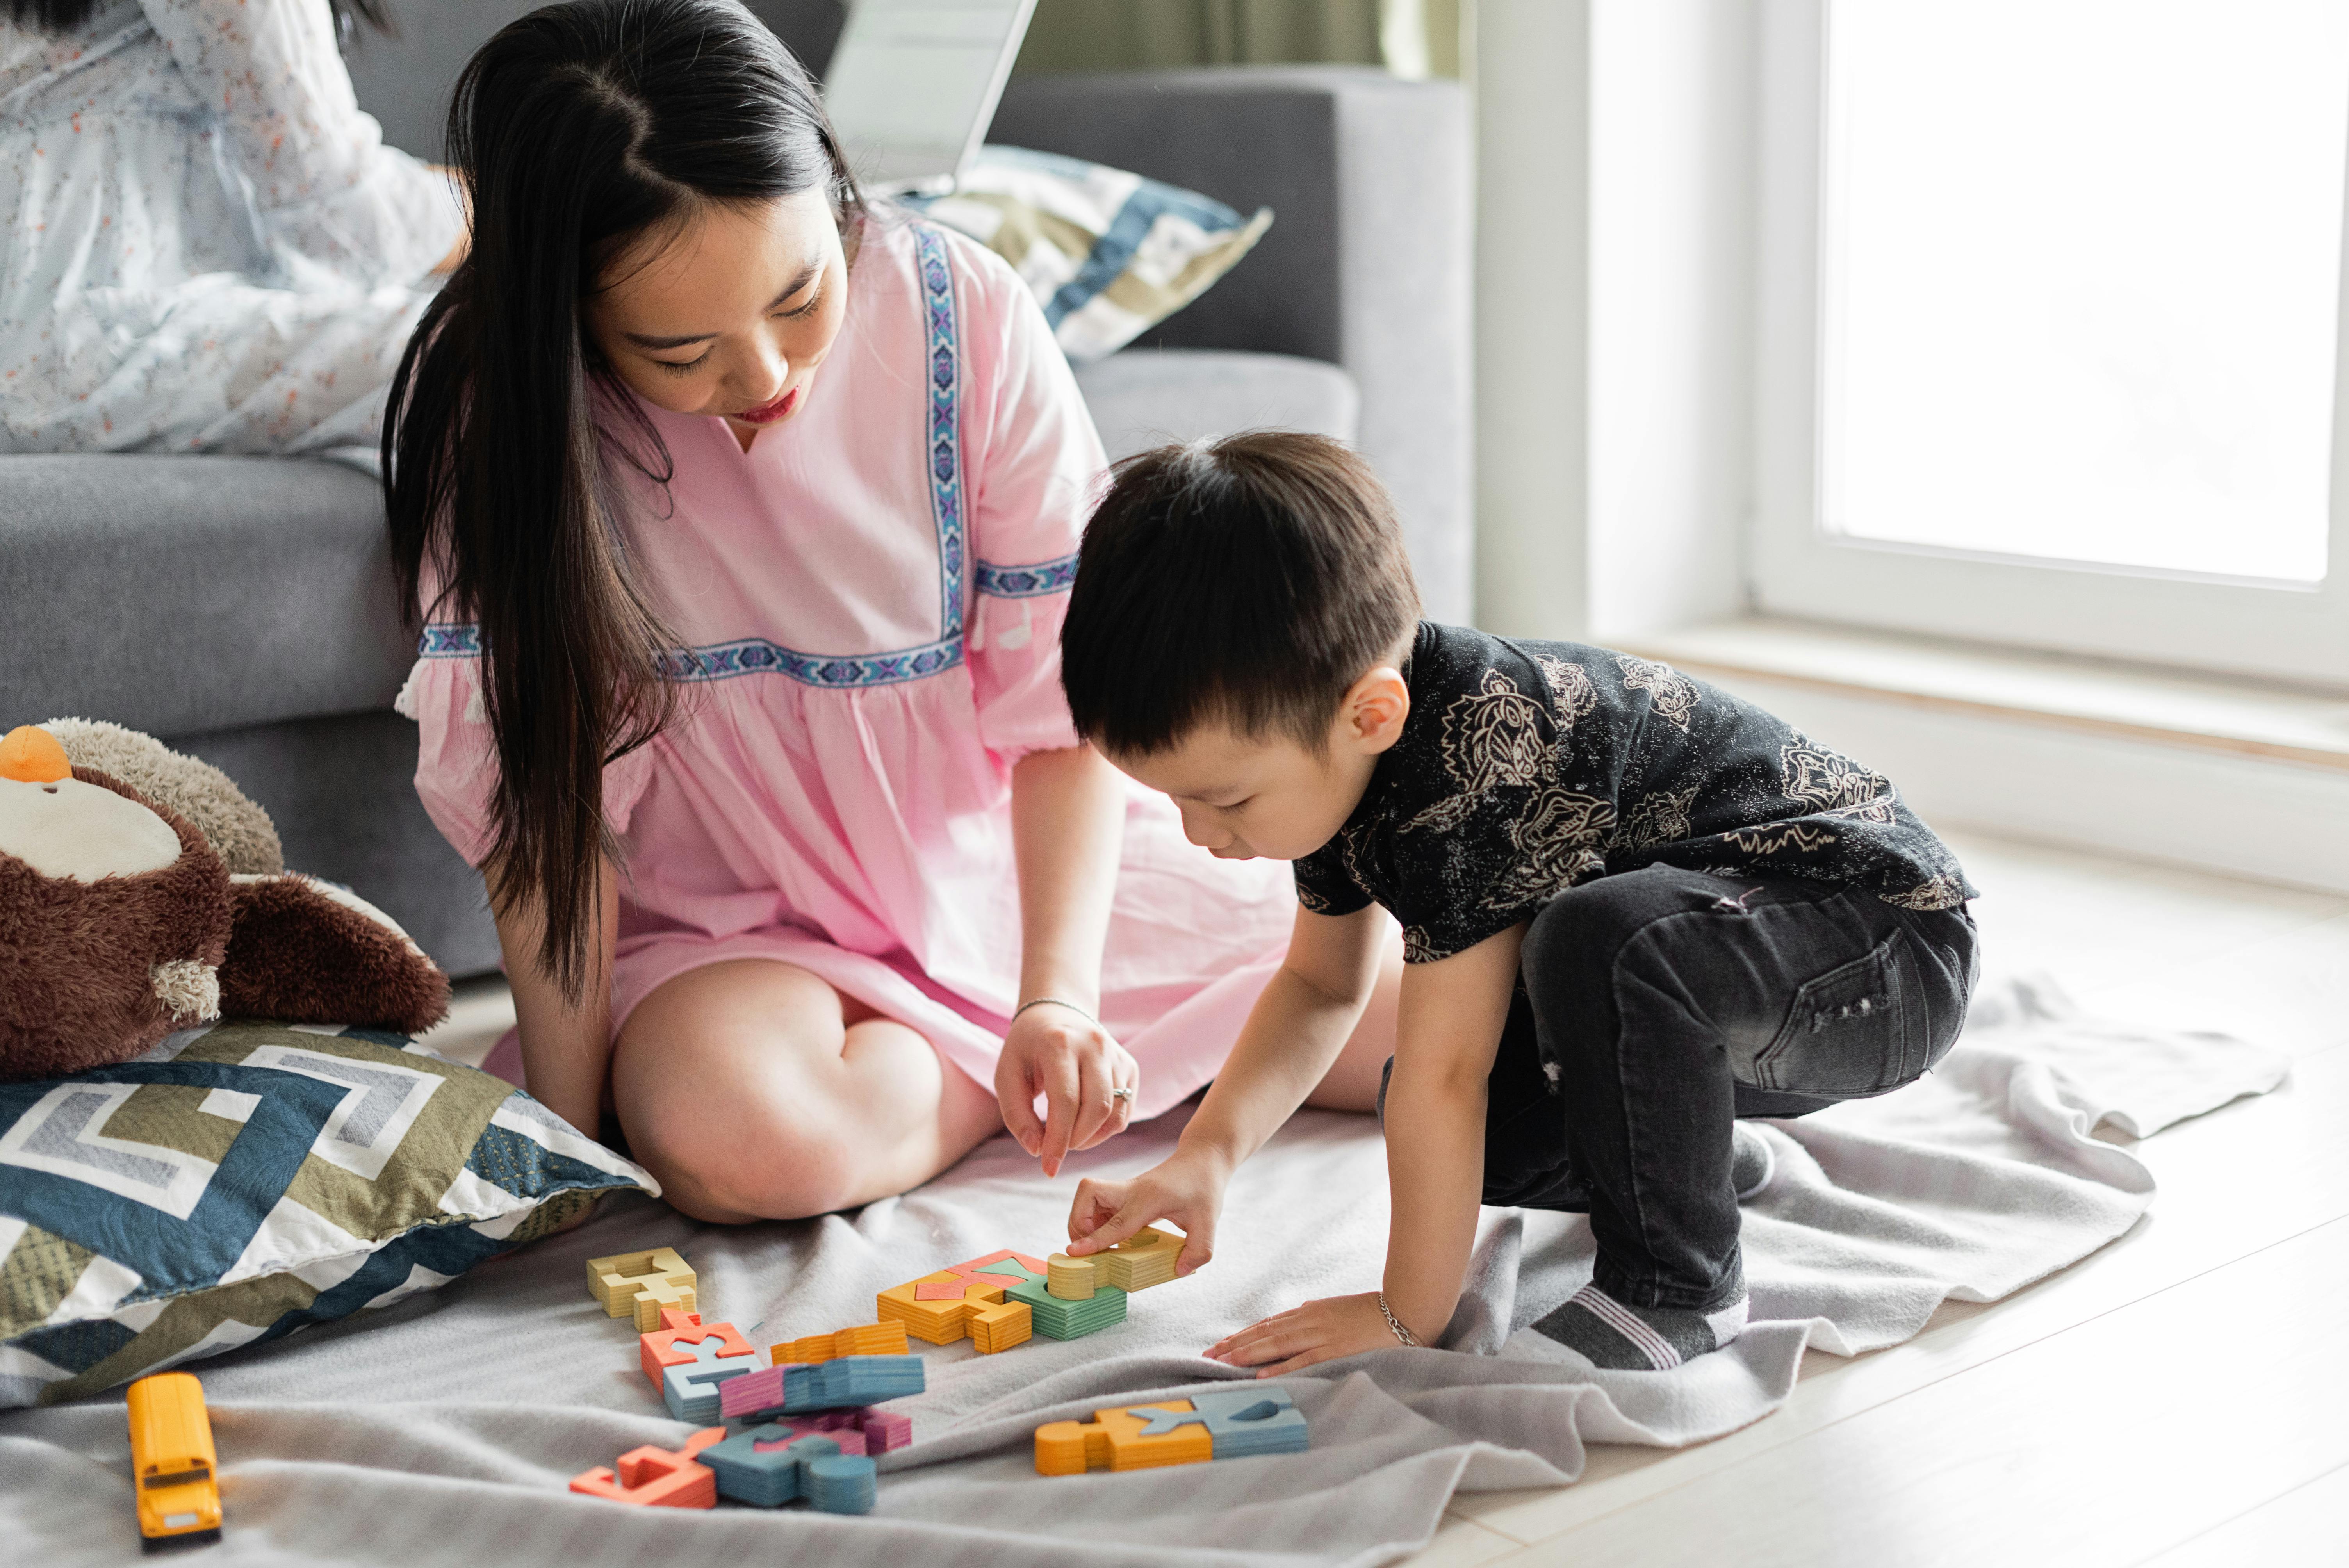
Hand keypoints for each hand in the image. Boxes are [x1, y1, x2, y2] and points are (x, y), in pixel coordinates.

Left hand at [994, 1001, 1138, 1176]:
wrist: (1056, 1014)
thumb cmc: (1026, 1050)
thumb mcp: (1006, 1077)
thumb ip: (1016, 1115)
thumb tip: (1037, 1150)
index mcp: (1059, 1043)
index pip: (1066, 1101)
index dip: (1058, 1140)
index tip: (1048, 1168)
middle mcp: (1095, 1045)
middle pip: (1097, 1109)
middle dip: (1076, 1140)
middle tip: (1056, 1147)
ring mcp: (1116, 1055)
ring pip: (1115, 1113)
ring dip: (1092, 1138)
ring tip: (1069, 1136)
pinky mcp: (1130, 1066)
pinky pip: (1125, 1110)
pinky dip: (1105, 1128)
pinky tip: (1084, 1125)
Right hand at [1063, 1145, 1228, 1274]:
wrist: (1202, 1159)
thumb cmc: (1204, 1188)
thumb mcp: (1210, 1221)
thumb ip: (1199, 1250)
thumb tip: (1179, 1271)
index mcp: (1150, 1198)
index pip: (1117, 1222)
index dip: (1095, 1240)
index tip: (1073, 1252)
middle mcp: (1131, 1190)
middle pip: (1087, 1196)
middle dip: (1079, 1223)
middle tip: (1091, 1247)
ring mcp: (1124, 1190)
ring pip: (1086, 1198)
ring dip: (1082, 1222)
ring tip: (1100, 1244)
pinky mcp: (1122, 1193)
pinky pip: (1095, 1205)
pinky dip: (1092, 1221)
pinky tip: (1109, 1235)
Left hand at [1204, 1293, 1407, 1376]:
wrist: (1404, 1310)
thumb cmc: (1371, 1311)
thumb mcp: (1336, 1308)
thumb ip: (1314, 1313)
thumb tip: (1296, 1313)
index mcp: (1309, 1312)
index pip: (1267, 1325)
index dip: (1242, 1335)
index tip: (1220, 1345)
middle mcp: (1309, 1321)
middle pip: (1264, 1333)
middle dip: (1235, 1344)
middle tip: (1209, 1355)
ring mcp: (1321, 1335)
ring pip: (1276, 1345)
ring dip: (1248, 1353)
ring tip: (1224, 1362)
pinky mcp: (1335, 1350)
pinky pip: (1302, 1360)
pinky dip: (1279, 1366)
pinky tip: (1260, 1373)